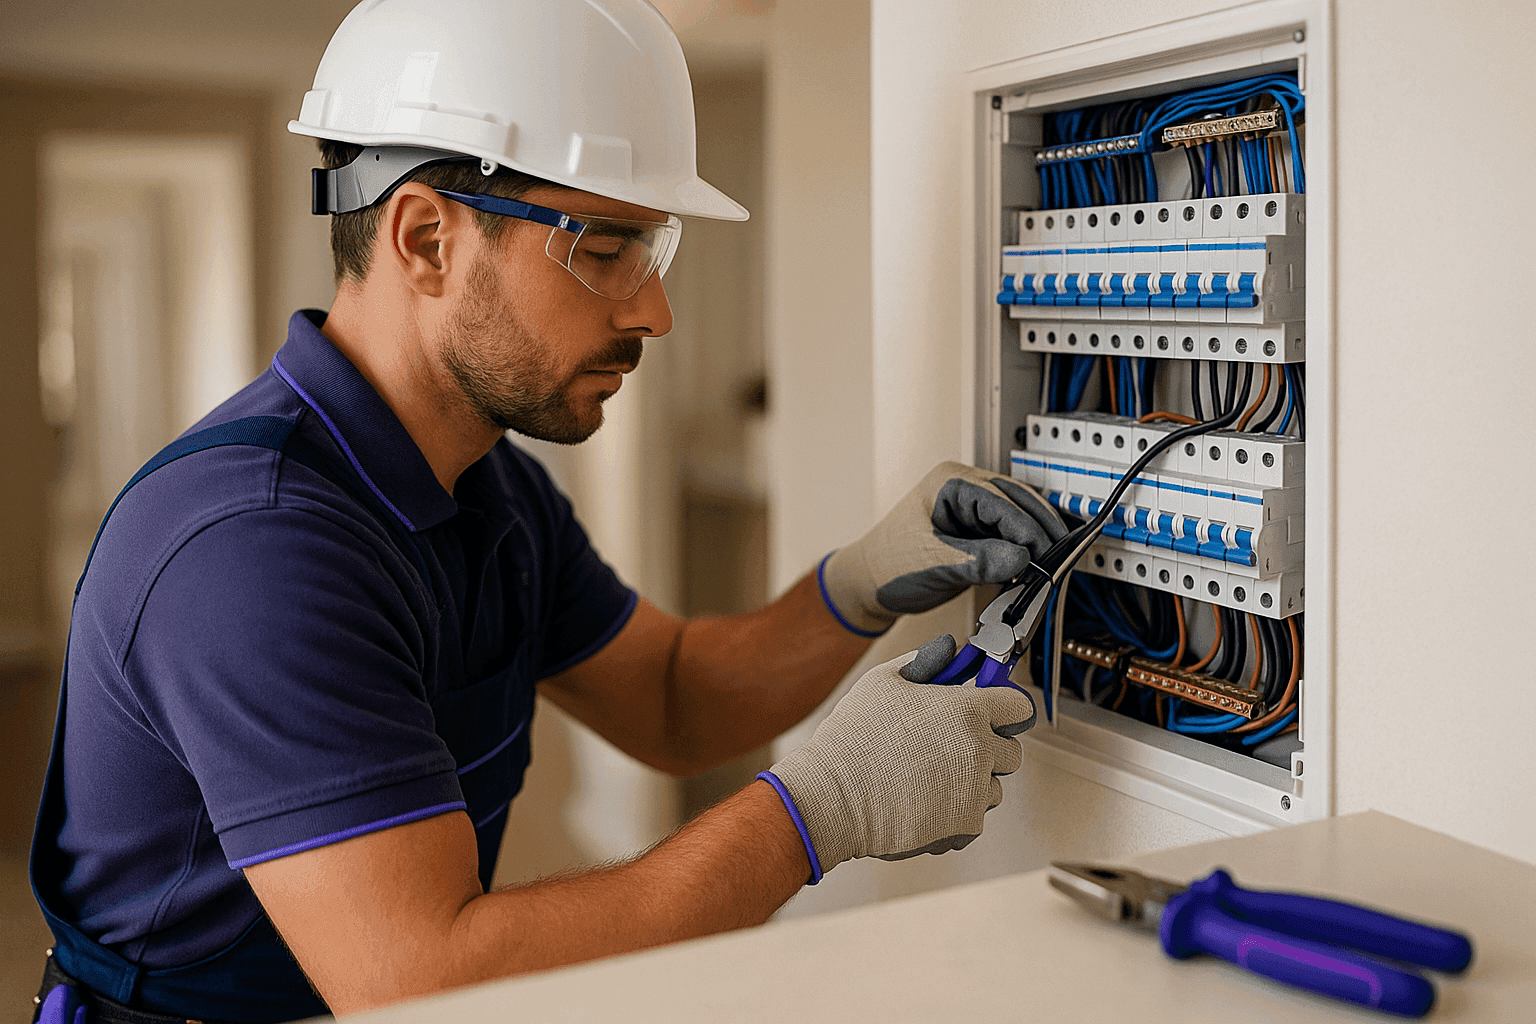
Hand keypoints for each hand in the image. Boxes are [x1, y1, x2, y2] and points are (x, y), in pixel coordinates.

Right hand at [761, 634, 1032, 878]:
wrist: (832, 798)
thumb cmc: (854, 738)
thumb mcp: (883, 681)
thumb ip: (925, 660)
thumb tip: (950, 647)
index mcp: (966, 709)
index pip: (1019, 707)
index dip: (1004, 708)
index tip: (991, 712)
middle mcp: (980, 749)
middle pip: (1011, 750)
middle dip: (989, 747)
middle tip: (951, 747)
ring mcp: (976, 790)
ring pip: (994, 785)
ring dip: (974, 781)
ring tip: (930, 776)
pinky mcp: (966, 825)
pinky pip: (976, 815)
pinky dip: (958, 811)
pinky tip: (924, 800)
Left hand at [819, 461, 1066, 634]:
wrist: (870, 586)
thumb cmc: (887, 566)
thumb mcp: (932, 562)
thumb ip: (977, 560)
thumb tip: (1021, 558)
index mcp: (950, 483)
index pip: (1000, 499)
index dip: (1025, 528)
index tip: (1042, 554)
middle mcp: (965, 489)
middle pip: (1018, 501)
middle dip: (1040, 530)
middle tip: (1058, 561)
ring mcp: (972, 510)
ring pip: (1019, 518)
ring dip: (1036, 540)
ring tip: (1050, 567)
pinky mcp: (978, 532)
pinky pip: (1011, 536)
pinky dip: (1025, 552)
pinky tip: (1034, 570)